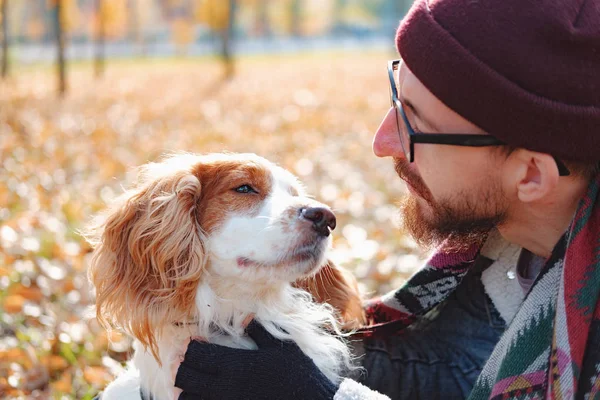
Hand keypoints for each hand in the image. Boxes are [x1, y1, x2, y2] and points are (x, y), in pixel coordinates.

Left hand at [174, 320, 337, 399]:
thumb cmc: (298, 374)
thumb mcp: (281, 346)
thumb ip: (258, 331)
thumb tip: (243, 318)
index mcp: (236, 365)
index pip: (197, 356)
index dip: (190, 349)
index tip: (193, 344)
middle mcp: (225, 387)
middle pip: (185, 377)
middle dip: (182, 367)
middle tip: (188, 361)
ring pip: (188, 399)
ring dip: (185, 389)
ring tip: (193, 382)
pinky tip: (203, 396)